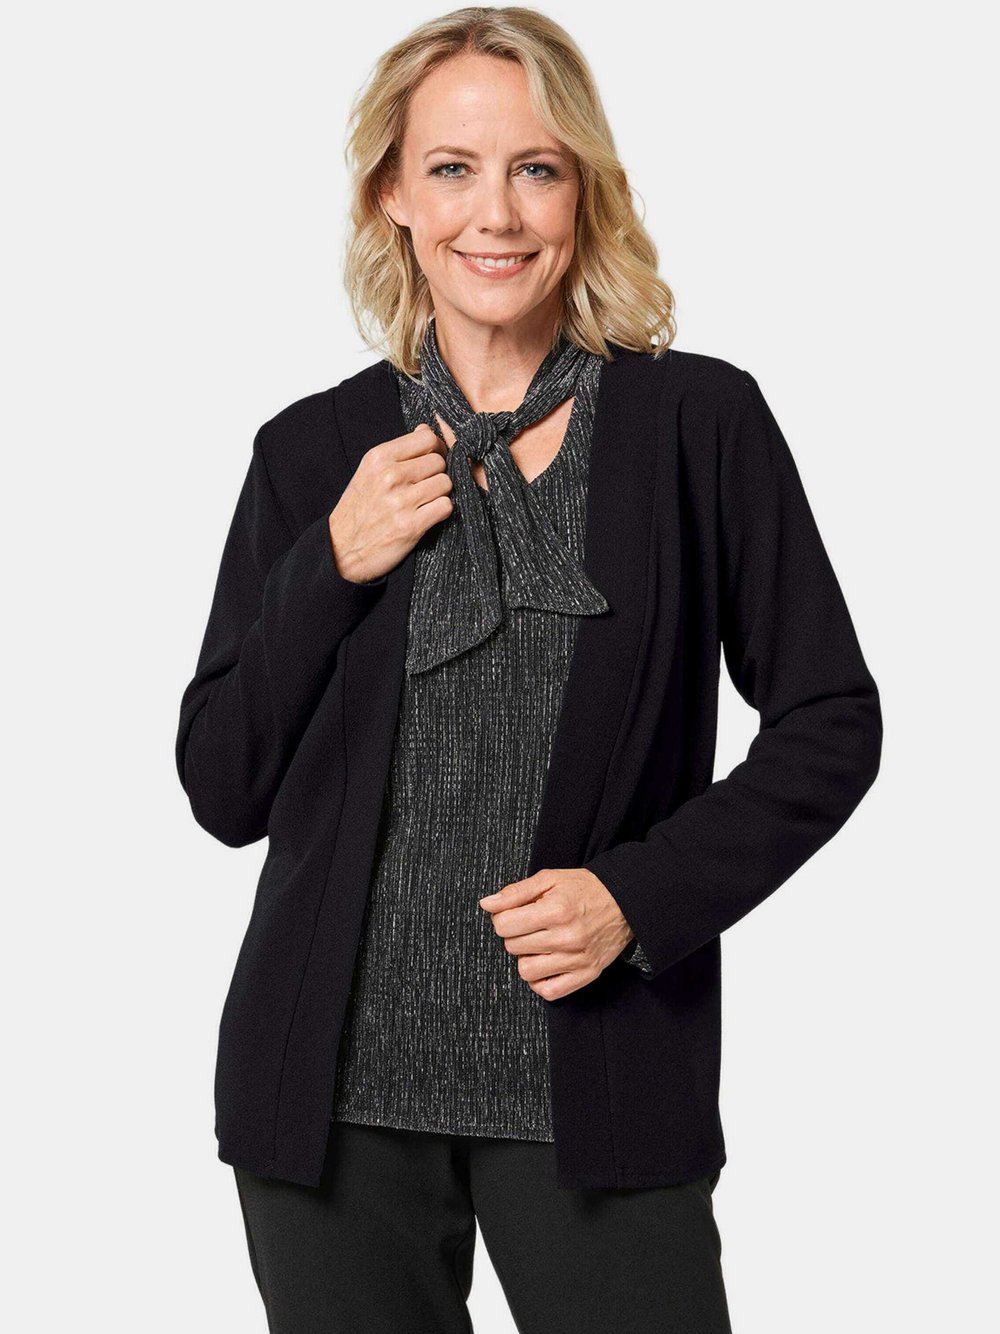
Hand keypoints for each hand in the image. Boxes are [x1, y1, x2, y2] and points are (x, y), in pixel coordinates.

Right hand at [327, 422, 452, 582]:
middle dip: (437, 474)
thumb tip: (425, 429)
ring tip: (424, 503)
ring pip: (446, 484)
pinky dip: (441, 512)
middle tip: (424, 487)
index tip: (431, 461)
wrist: (340, 550)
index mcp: (378, 458)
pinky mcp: (410, 526)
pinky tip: (427, 516)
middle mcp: (389, 476)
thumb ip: (399, 451)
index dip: (436, 449)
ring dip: (440, 494)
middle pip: (439, 461)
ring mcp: (400, 501)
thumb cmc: (359, 510)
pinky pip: (446, 507)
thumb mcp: (369, 472)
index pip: (427, 438)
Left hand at [478, 868, 634, 999]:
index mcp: (555, 910)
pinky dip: (540, 981)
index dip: (503, 918)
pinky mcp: (586, 974)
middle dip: (515, 935)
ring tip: (538, 945)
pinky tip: (545, 964)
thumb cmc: (584, 889)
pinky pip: (548, 992)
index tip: (514, 913)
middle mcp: (566, 937)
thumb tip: (486, 904)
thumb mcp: (549, 879)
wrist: (624, 902)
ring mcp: (577, 959)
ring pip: (526, 971)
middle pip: (512, 947)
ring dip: (526, 958)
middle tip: (530, 925)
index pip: (504, 925)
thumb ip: (515, 892)